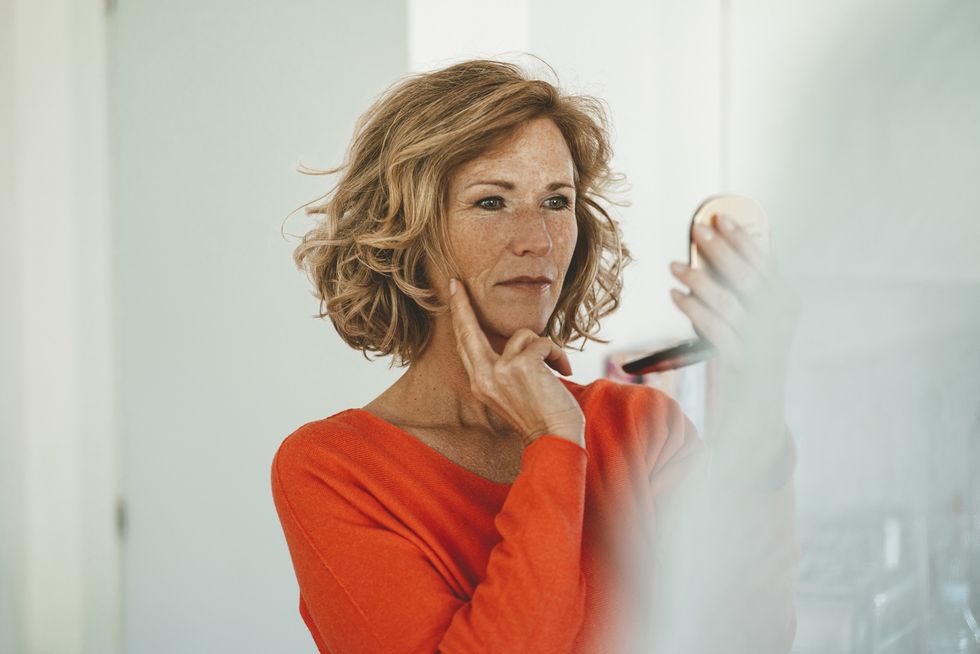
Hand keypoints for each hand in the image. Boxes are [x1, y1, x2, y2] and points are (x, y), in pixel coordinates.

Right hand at [448, 278, 585, 447]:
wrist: (555, 440)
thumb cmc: (542, 418)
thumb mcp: (511, 393)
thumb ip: (502, 369)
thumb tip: (512, 340)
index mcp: (480, 384)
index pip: (465, 345)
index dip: (459, 317)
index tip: (454, 292)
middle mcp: (483, 377)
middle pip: (470, 331)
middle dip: (462, 305)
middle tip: (457, 283)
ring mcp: (499, 371)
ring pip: (523, 335)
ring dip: (544, 349)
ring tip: (554, 371)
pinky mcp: (521, 365)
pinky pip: (543, 343)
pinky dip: (558, 355)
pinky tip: (562, 373)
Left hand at [668, 213, 799, 471]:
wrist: (759, 419)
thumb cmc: (750, 364)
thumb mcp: (752, 325)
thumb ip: (741, 295)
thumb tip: (717, 255)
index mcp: (786, 309)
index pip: (766, 266)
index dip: (744, 240)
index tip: (722, 216)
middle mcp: (779, 325)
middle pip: (748, 279)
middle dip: (722, 250)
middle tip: (697, 228)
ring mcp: (764, 346)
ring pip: (731, 304)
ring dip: (701, 280)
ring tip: (675, 264)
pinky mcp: (744, 367)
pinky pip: (718, 333)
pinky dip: (696, 312)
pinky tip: (677, 296)